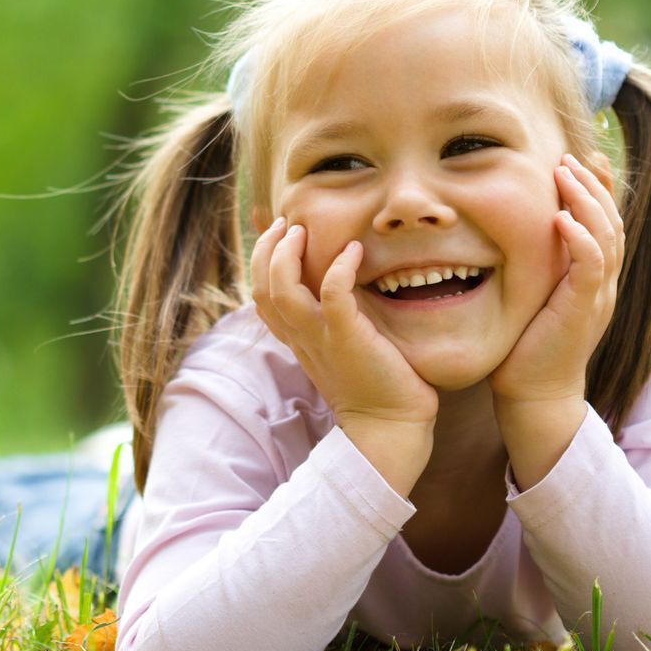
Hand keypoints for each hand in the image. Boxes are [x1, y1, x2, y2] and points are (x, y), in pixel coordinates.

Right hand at [250, 217, 439, 430]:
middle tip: (286, 223)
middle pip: (260, 288)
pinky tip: (353, 250)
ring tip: (302, 230)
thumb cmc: (377, 386)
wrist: (390, 427)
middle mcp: (302, 337)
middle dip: (266, 250)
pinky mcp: (348, 338)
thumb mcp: (345, 349)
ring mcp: (321, 338)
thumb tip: (341, 291)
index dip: (261, 263)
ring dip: (286, 255)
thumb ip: (336, 322)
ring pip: (281, 290)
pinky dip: (339, 268)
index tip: (281, 236)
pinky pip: (334, 295)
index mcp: (298, 340)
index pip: (262, 298)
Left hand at [489, 152, 624, 407]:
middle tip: (569, 157)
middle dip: (592, 185)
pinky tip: (562, 217)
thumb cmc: (525, 346)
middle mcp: (603, 283)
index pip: (605, 223)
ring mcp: (598, 296)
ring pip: (607, 236)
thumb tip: (511, 230)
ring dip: (587, 200)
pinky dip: (581, 239)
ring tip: (565, 172)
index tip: (582, 158)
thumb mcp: (532, 294)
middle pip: (611, 221)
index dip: (598, 189)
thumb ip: (536, 264)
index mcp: (593, 278)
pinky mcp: (584, 310)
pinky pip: (591, 266)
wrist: (533, 394)